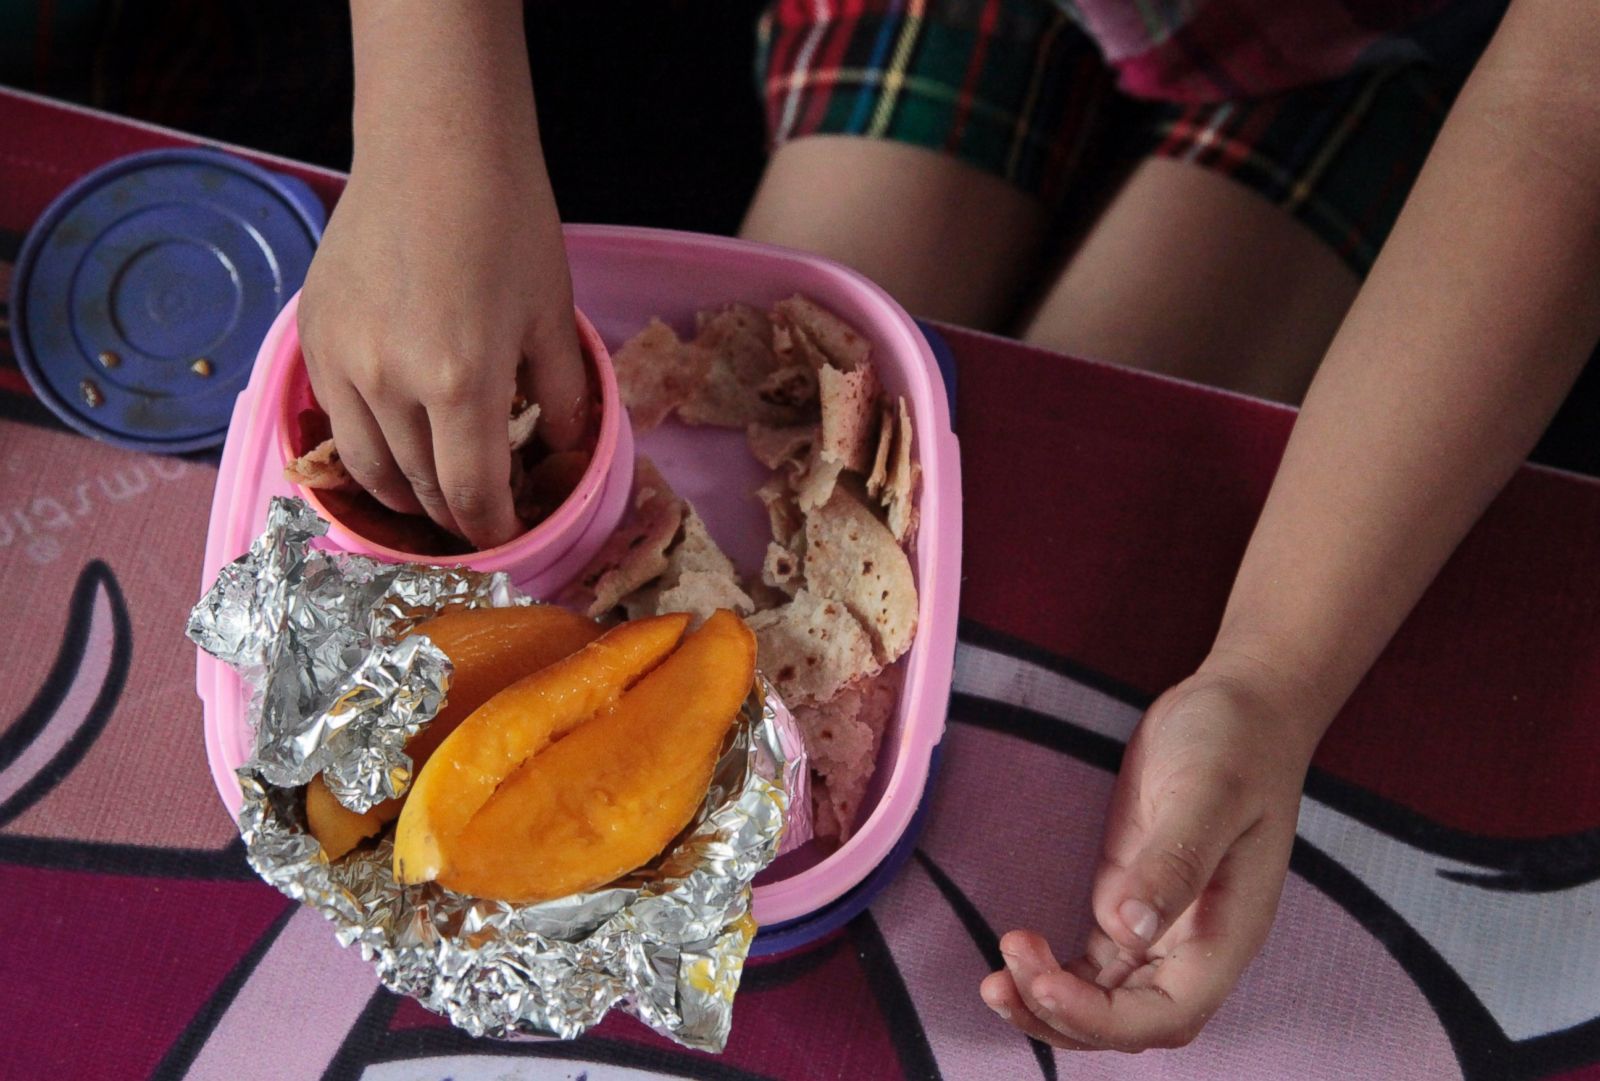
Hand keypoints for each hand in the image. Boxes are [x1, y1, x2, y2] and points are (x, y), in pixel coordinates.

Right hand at [298, 105, 587, 548]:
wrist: (436, 146)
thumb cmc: (509, 223)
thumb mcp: (555, 316)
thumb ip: (564, 399)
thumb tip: (564, 456)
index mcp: (461, 382)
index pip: (470, 495)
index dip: (492, 529)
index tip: (507, 535)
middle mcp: (390, 382)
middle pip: (419, 489)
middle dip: (454, 516)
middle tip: (479, 517)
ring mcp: (341, 360)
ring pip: (368, 467)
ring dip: (405, 494)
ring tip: (434, 493)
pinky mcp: (311, 336)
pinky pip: (335, 420)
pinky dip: (367, 446)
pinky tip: (396, 441)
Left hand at [979, 664, 1311, 1050]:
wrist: (1237, 706)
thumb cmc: (1236, 744)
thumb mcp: (1208, 793)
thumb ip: (1174, 862)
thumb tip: (1129, 928)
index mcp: (1226, 933)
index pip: (1168, 1014)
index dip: (1103, 1019)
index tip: (1044, 984)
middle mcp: (1194, 945)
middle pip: (1129, 1022)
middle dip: (1064, 1017)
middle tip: (1000, 977)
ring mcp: (1160, 928)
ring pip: (1104, 1002)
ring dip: (1050, 1005)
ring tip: (993, 981)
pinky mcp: (1128, 901)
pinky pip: (1090, 966)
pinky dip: (1054, 976)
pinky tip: (1016, 956)